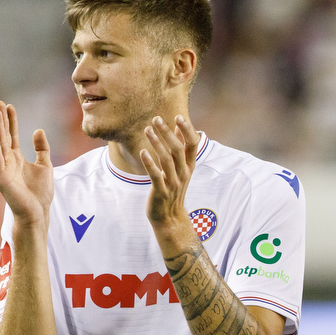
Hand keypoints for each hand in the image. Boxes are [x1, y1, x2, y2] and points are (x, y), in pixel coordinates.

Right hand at [0, 103, 52, 227]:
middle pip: (3, 136)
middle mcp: (8, 160)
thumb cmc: (40, 192)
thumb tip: (38, 130)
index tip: (9, 106)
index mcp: (17, 158)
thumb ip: (42, 149)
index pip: (12, 135)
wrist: (38, 212)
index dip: (11, 121)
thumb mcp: (45, 165)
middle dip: (1, 119)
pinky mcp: (2, 177)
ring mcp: (3, 168)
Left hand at [141, 115, 200, 230]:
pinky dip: (149, 163)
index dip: (187, 131)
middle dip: (167, 133)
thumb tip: (180, 128)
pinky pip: (155, 175)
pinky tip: (143, 151)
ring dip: (156, 143)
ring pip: (166, 160)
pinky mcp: (161, 191)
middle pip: (178, 149)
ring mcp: (173, 183)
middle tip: (156, 119)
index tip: (179, 116)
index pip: (193, 145)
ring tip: (147, 129)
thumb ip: (180, 149)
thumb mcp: (180, 169)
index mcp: (189, 167)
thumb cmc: (172, 189)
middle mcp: (183, 173)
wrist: (169, 218)